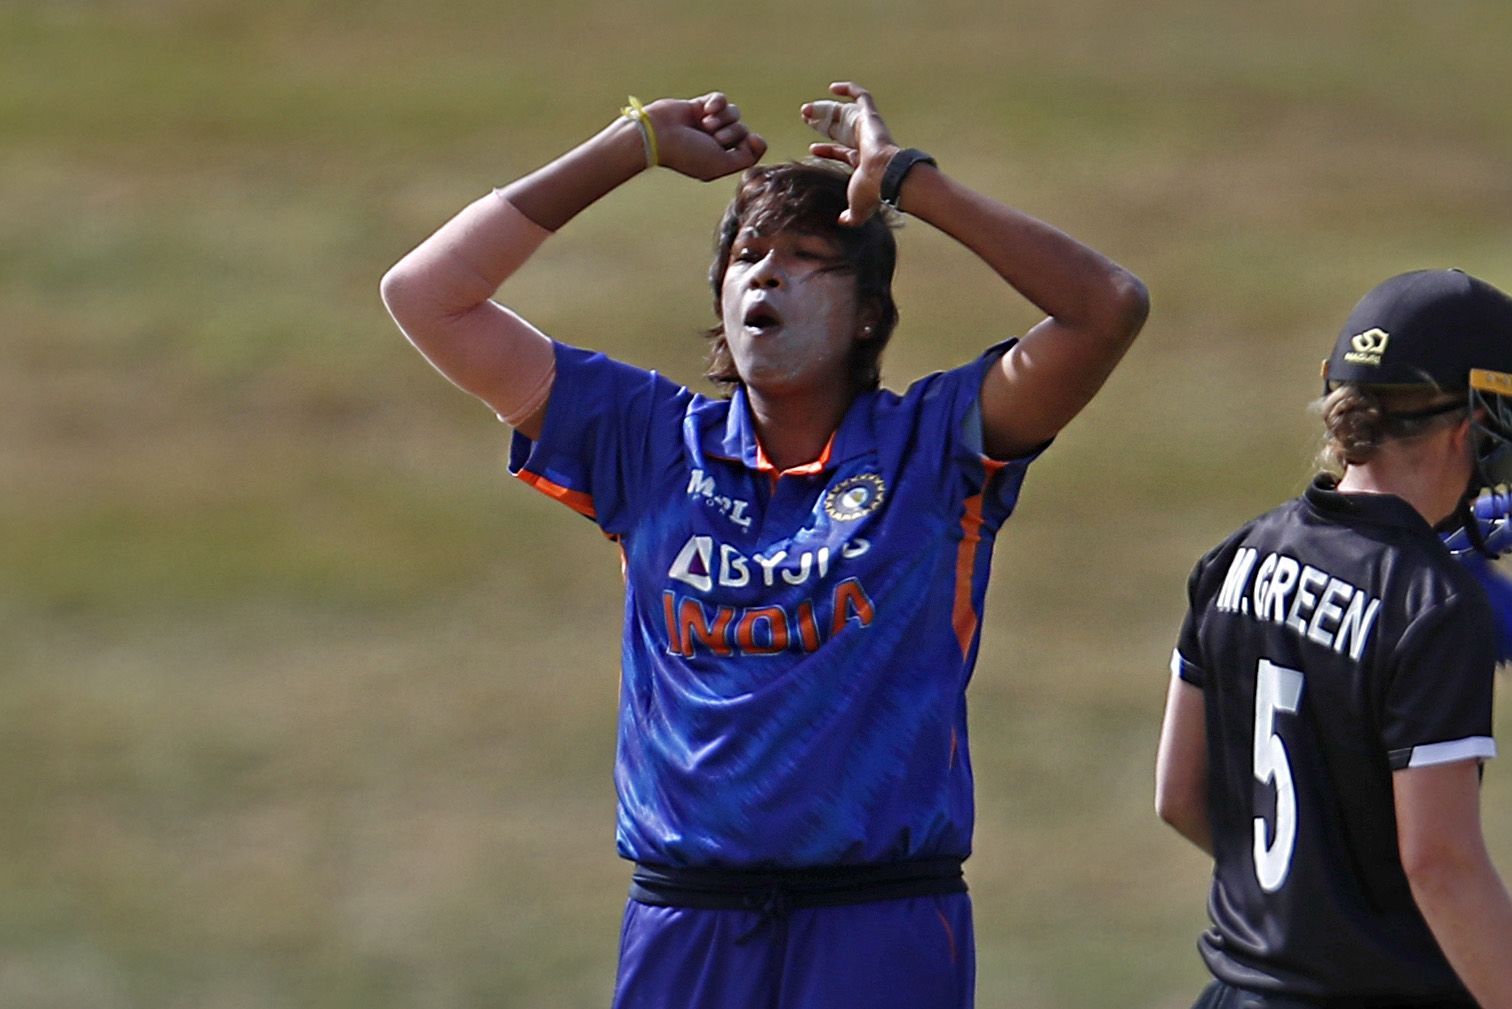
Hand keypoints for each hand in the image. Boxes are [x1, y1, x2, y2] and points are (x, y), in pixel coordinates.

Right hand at [647, 92, 766, 181]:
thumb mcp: (721, 164)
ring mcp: (708, 124)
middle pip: (743, 129)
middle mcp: (716, 143)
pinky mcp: (700, 106)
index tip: (749, 140)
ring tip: (705, 124)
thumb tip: (758, 139)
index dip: (752, 143)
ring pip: (734, 113)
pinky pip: (721, 99)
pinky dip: (717, 102)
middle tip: (713, 138)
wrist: (658, 135)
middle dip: (731, 132)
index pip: (751, 148)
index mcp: (722, 160)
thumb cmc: (687, 153)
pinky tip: (706, 109)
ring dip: (723, 118)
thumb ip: (746, 158)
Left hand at [802, 81, 900, 226]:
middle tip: (804, 120)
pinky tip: (832, 88)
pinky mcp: (870, 116)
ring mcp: (868, 128)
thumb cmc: (871, 191)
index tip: (811, 148)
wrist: (884, 175)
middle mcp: (865, 143)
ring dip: (824, 110)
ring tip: (805, 110)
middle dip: (821, 125)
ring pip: (844, 114)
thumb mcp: (856, 208)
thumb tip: (842, 223)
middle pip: (839, 130)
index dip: (826, 150)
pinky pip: (861, 96)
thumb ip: (849, 217)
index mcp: (862, 161)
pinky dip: (849, 89)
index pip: (841, 152)